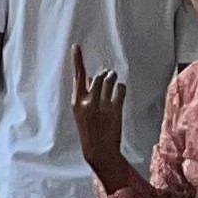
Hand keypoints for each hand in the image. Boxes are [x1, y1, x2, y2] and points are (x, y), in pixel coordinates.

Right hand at [68, 45, 128, 178]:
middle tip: (108, 77)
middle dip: (105, 75)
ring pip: (110, 80)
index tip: (76, 46)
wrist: (98, 151)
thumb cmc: (89, 131)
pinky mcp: (115, 109)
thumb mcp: (81, 113)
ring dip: (114, 79)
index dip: (77, 60)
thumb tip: (95, 77)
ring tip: (114, 82)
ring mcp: (101, 105)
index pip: (78, 77)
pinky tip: (120, 93)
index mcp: (76, 102)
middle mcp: (87, 102)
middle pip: (98, 76)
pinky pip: (120, 89)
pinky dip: (121, 89)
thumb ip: (86, 95)